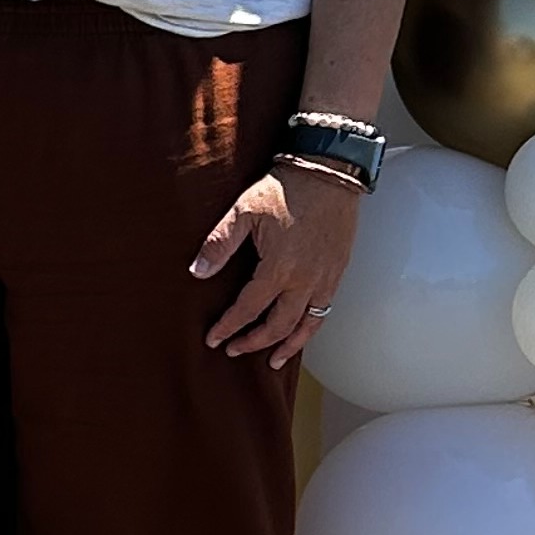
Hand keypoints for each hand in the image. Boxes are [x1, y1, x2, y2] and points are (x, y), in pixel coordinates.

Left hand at [193, 161, 359, 367]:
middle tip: (234, 351)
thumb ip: (219, 244)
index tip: (213, 340)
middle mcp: (305, 281)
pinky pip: (324, 312)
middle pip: (278, 326)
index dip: (229, 327)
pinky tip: (300, 334)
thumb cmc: (284, 189)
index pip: (249, 309)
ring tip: (272, 361)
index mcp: (279, 268)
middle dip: (253, 342)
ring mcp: (325, 279)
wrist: (328, 173)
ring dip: (287, 346)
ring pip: (306, 326)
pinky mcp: (338, 273)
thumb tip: (197, 273)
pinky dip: (310, 329)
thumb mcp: (243, 211)